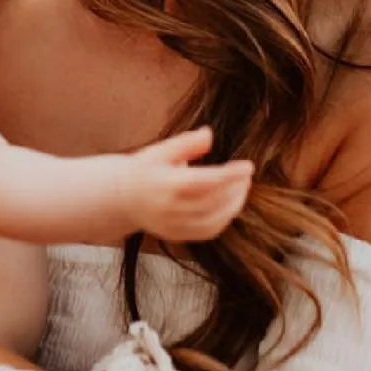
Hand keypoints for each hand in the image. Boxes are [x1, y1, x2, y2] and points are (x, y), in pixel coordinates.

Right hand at [123, 127, 253, 241]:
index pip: (206, 181)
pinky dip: (224, 219)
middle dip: (236, 189)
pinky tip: (230, 204)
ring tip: (242, 188)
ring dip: (234, 205)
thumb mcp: (161, 150)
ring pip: (213, 221)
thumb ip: (186, 143)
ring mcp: (173, 225)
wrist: (123, 197)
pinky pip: (207, 232)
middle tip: (247, 175)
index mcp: (165, 184)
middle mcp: (169, 208)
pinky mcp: (177, 236)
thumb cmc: (145, 169)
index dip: (230, 175)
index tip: (248, 166)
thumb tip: (208, 135)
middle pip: (213, 202)